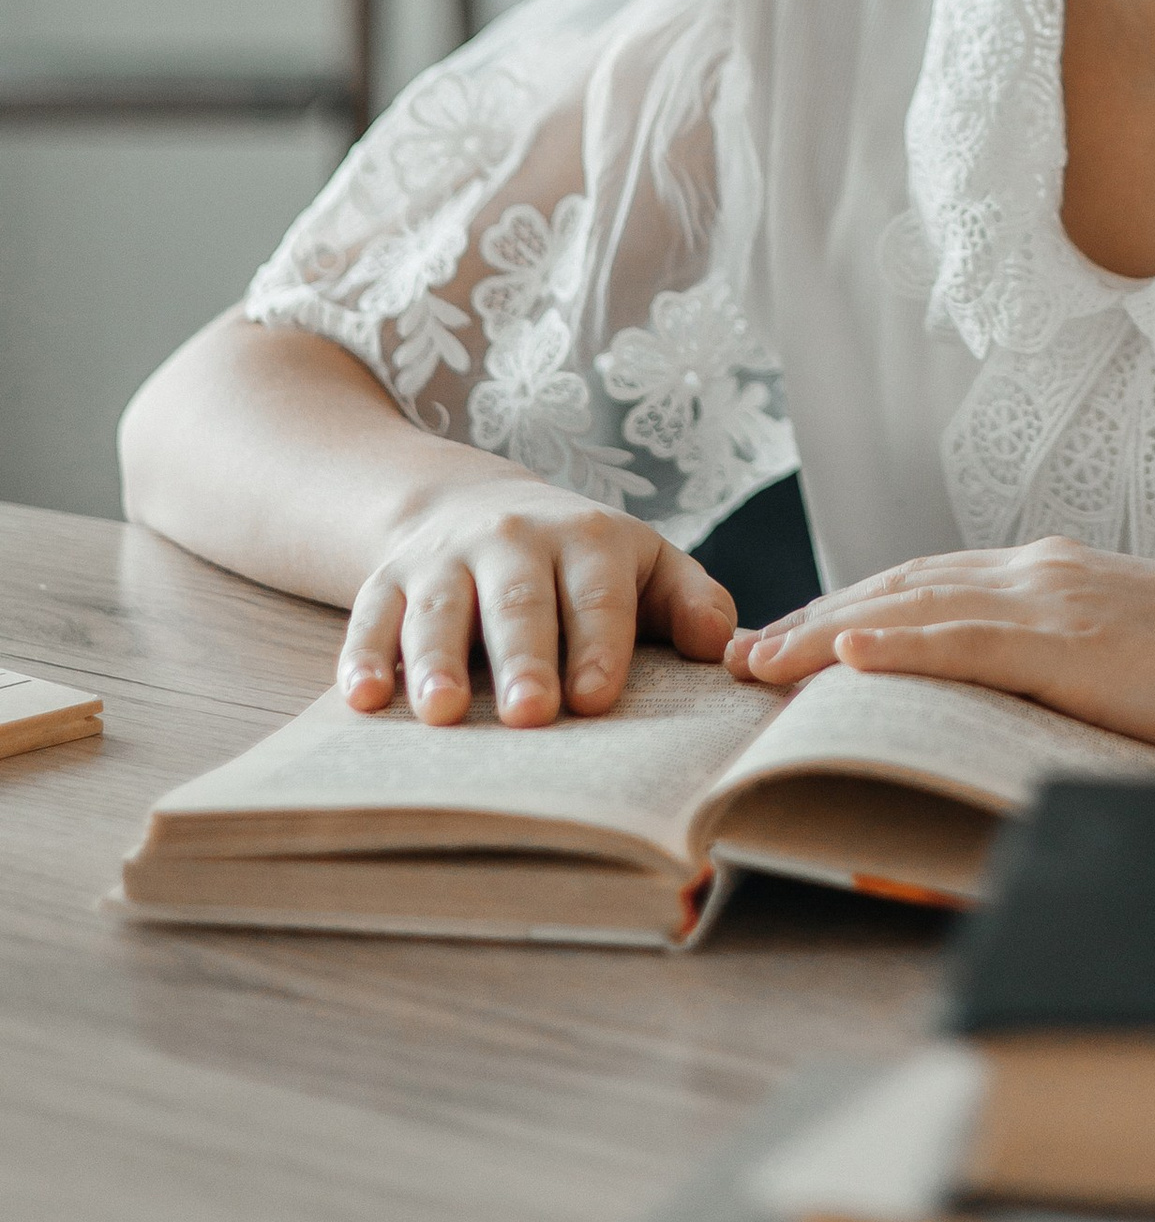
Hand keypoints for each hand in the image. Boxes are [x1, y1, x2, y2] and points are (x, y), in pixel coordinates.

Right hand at [339, 477, 735, 726]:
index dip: (599, 644)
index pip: (597, 595)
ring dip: (438, 661)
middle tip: (532, 714)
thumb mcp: (644, 564)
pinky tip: (364, 699)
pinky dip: (363, 655)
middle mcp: (513, 541)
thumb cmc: (581, 560)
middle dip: (525, 658)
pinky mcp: (388, 580)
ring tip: (443, 713)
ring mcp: (444, 558)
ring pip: (439, 609)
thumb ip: (691, 601)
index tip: (597, 697)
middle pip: (519, 603)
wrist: (476, 507)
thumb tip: (723, 648)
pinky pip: (370, 615)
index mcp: (588, 539)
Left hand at [725, 538, 1154, 770]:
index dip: (855, 610)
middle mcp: (1042, 574)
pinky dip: (898, 642)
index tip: (795, 640)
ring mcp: (1053, 602)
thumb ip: (1078, 676)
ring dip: (824, 631)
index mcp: (1059, 579)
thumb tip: (1034, 720)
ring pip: (912, 608)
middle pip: (900, 590)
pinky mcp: (1070, 642)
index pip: (932, 589)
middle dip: (814, 619)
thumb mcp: (1140, 666)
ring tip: (757, 660)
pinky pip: (964, 639)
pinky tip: (844, 653)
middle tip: (741, 653)